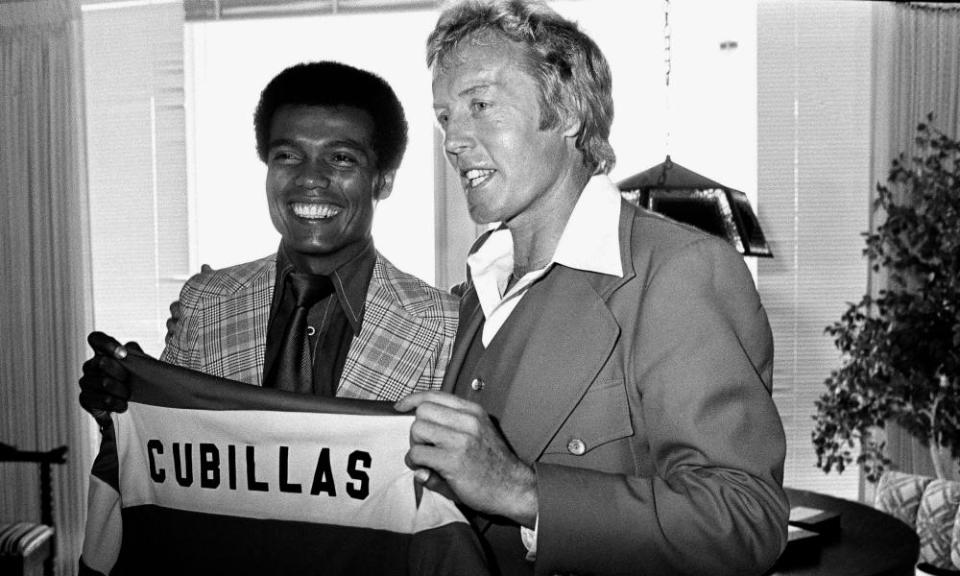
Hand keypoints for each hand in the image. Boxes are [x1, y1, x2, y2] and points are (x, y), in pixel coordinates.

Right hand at [78, 331, 140, 425]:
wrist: (136, 401)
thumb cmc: (137, 378)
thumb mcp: (141, 363)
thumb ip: (135, 353)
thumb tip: (129, 348)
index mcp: (103, 352)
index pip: (96, 339)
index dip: (107, 344)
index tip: (123, 355)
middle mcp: (91, 365)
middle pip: (100, 362)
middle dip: (120, 372)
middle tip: (130, 379)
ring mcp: (86, 382)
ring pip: (101, 382)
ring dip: (119, 390)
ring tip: (129, 396)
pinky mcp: (85, 399)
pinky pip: (94, 400)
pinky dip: (112, 405)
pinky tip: (122, 406)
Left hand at [394, 391, 537, 527]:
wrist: (514, 488)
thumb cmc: (494, 464)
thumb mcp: (479, 434)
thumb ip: (451, 427)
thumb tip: (418, 432)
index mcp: (473, 412)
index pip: (435, 395)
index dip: (413, 399)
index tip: (401, 406)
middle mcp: (468, 421)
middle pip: (422, 411)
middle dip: (418, 430)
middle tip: (426, 446)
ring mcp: (461, 440)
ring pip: (418, 429)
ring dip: (416, 446)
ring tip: (428, 459)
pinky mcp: (453, 461)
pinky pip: (418, 454)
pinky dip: (416, 463)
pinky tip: (427, 470)